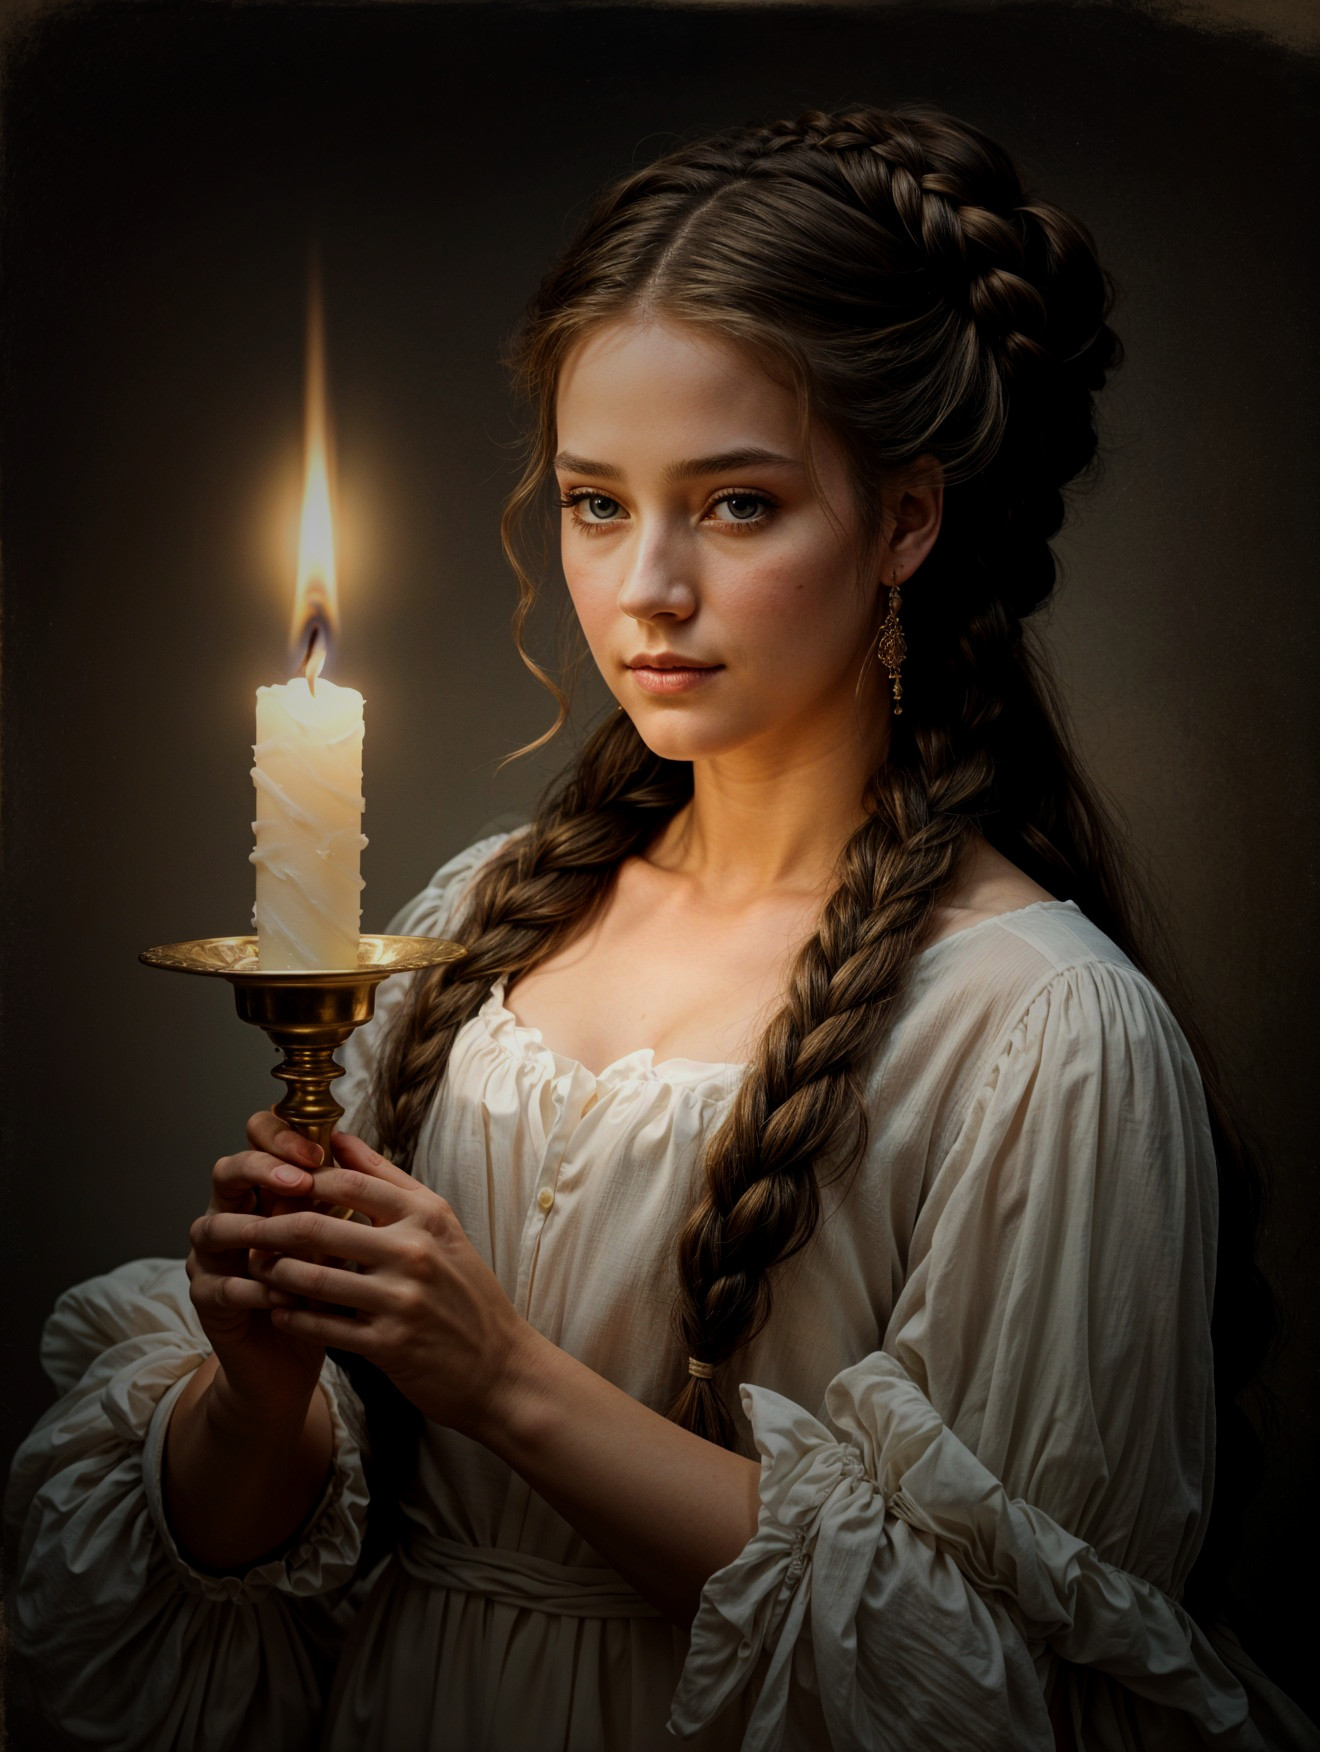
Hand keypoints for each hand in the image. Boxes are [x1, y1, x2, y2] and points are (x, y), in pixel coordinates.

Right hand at [185, 1111, 329, 1424]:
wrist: (292, 1358)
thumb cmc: (320, 1289)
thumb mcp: (339, 1238)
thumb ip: (340, 1199)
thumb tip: (359, 1152)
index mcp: (261, 1191)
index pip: (255, 1142)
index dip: (279, 1137)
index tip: (320, 1151)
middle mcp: (229, 1215)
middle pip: (225, 1172)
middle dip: (260, 1169)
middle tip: (299, 1180)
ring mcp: (211, 1257)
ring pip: (213, 1228)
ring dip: (252, 1229)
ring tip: (289, 1235)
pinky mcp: (207, 1301)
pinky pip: (222, 1286)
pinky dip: (254, 1287)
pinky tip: (285, 1291)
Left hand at [228, 1131, 530, 1438]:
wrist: (500, 1368)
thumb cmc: (465, 1292)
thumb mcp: (440, 1226)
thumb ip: (388, 1182)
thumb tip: (341, 1138)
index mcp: (427, 1216)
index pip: (348, 1183)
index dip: (302, 1182)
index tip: (275, 1187)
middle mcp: (414, 1252)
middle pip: (319, 1228)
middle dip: (272, 1227)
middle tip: (246, 1228)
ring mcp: (400, 1300)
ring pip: (313, 1278)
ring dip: (276, 1274)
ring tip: (256, 1269)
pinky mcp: (388, 1346)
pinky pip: (323, 1326)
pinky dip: (293, 1317)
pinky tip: (278, 1310)